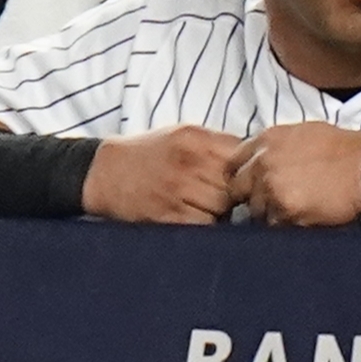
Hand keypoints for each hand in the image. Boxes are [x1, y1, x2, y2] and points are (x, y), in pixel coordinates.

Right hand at [84, 125, 244, 225]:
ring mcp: (178, 189)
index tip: (240, 179)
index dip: (246, 172)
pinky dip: (204, 226)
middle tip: (219, 196)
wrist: (104, 172)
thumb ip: (217, 144)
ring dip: (219, 213)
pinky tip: (191, 217)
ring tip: (202, 207)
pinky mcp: (169, 215)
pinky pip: (205, 226)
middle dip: (232, 195)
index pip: (242, 157)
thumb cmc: (149, 154)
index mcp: (195, 139)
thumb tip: (256, 160)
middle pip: (236, 186)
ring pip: (223, 209)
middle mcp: (188, 161)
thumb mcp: (181, 135)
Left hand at [232, 122, 360, 227]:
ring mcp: (273, 189)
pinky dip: (284, 227)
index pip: (233, 163)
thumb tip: (264, 158)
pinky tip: (298, 223)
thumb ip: (275, 146)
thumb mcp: (301, 133)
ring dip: (267, 215)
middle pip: (238, 189)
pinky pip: (276, 225)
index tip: (245, 186)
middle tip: (265, 205)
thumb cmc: (341, 148)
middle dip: (249, 198)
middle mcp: (262, 164)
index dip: (238, 176)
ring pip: (256, 211)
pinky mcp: (288, 211)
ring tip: (286, 216)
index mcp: (265, 142)